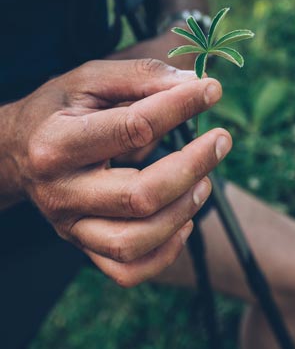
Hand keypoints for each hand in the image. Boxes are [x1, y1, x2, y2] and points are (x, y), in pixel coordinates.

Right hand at [0, 59, 231, 286]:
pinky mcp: (83, 246)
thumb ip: (140, 77)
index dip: (180, 107)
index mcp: (56, 143)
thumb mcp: (89, 80)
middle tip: (220, 140)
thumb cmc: (61, 110)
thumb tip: (194, 83)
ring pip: (134, 242)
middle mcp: (60, 192)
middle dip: (193, 167)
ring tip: (204, 183)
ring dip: (183, 212)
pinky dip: (165, 253)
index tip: (212, 91)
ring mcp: (70, 226)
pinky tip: (183, 222)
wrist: (15, 151)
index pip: (132, 129)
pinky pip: (128, 271)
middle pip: (140, 196)